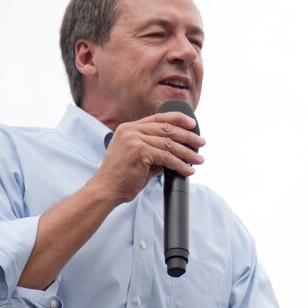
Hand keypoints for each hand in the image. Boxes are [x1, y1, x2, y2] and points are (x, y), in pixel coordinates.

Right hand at [89, 111, 204, 204]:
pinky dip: (180, 165)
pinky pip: (167, 157)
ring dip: (187, 153)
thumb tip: (177, 153)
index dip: (178, 119)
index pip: (158, 118)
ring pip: (169, 144)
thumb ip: (155, 152)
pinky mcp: (139, 151)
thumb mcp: (140, 158)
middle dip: (188, 136)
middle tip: (201, 143)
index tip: (192, 124)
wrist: (106, 190)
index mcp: (129, 128)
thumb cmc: (121, 177)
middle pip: (167, 128)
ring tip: (198, 160)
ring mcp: (134, 139)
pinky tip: (187, 170)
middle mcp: (131, 130)